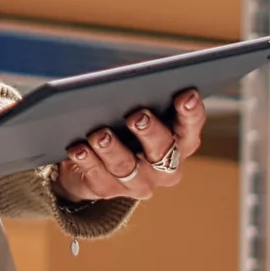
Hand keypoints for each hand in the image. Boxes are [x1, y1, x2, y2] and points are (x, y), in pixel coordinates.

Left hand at [54, 90, 205, 204]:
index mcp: (180, 140)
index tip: (186, 96)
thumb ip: (138, 95)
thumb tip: (125, 81)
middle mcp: (165, 166)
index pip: (191, 125)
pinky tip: (78, 149)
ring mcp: (138, 182)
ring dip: (112, 149)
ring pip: (127, 166)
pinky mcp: (108, 189)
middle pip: (162, 149)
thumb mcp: (134, 107)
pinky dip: (88, 162)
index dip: (191, 112)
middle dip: (150, 132)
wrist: (92, 162)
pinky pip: (99, 178)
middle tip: (137, 116)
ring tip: (99, 134)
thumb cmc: (121, 122)